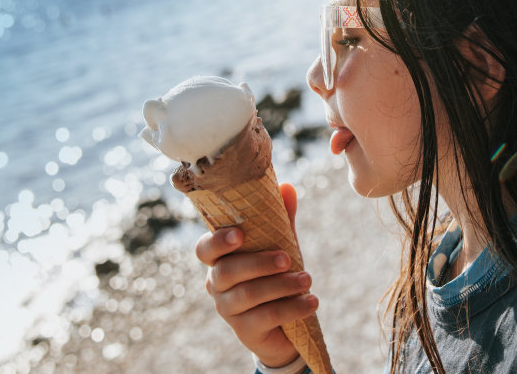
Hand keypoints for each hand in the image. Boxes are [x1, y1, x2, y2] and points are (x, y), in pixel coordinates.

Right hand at [194, 183, 318, 367]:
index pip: (204, 249)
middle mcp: (216, 284)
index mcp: (220, 260)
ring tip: (308, 280)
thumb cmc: (275, 277)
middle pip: (226, 272)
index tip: (240, 235)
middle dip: (258, 263)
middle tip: (288, 258)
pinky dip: (291, 308)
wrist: (284, 325)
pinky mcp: (244, 331)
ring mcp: (227, 309)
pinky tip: (312, 302)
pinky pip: (265, 318)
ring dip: (281, 286)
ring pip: (247, 295)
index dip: (217, 242)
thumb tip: (287, 186)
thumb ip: (280, 219)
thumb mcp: (279, 246)